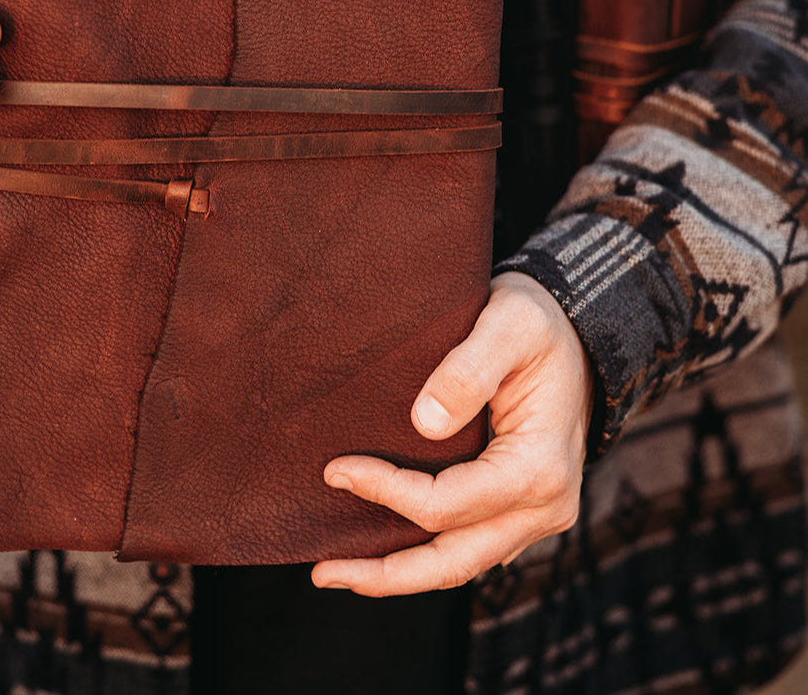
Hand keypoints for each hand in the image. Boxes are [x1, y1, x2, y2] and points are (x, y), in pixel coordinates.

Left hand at [312, 271, 592, 595]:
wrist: (577, 330)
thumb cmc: (538, 322)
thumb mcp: (510, 324)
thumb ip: (468, 368)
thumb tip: (423, 423)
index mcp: (540, 467)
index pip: (448, 503)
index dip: (386, 492)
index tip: (335, 470)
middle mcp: (546, 505)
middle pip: (454, 561)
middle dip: (385, 574)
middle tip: (321, 572)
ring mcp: (536, 514)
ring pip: (461, 564)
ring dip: (400, 573)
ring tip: (336, 572)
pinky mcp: (521, 509)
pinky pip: (468, 545)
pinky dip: (423, 553)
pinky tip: (380, 546)